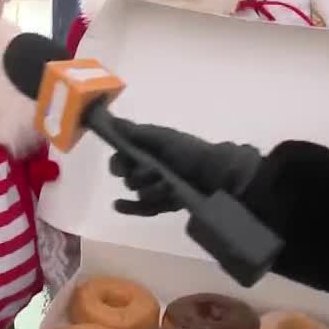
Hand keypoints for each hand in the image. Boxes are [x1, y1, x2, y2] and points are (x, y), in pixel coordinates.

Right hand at [107, 119, 261, 216]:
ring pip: (138, 192)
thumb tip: (111, 121)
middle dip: (137, 176)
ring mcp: (156, 188)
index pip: (122, 157)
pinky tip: (117, 206)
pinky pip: (142, 208)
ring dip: (149, 190)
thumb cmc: (190, 152)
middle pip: (128, 176)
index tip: (121, 167)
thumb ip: (138, 132)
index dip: (118, 163)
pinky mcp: (163, 204)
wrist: (217, 174)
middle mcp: (149, 168)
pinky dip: (129, 208)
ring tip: (167, 187)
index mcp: (148, 150)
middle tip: (153, 174)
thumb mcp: (165, 138)